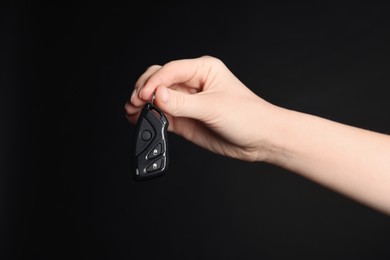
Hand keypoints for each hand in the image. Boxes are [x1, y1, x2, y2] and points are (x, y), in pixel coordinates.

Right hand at [125, 56, 277, 160]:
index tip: (144, 96)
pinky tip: (143, 121)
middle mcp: (193, 83)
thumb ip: (182, 103)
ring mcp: (188, 102)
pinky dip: (151, 118)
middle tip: (135, 103)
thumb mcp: (213, 107)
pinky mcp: (186, 119)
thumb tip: (157, 95)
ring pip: (158, 98)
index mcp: (203, 70)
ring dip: (144, 104)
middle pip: (160, 80)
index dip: (154, 82)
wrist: (260, 140)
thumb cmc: (248, 116)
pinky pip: (163, 115)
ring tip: (133, 113)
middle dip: (144, 90)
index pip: (170, 70)